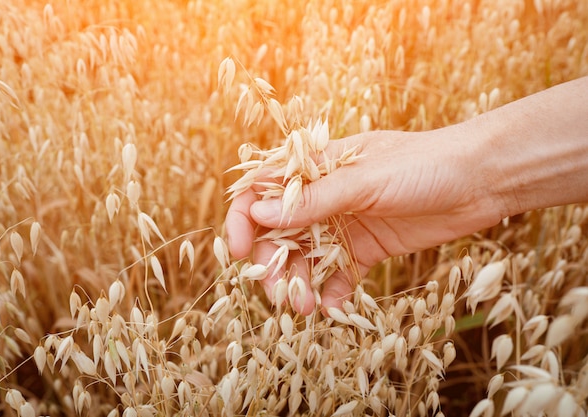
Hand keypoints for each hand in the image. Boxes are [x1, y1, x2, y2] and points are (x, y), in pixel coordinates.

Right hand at [225, 126, 502, 314]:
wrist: (481, 180)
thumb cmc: (423, 164)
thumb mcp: (365, 180)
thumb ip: (314, 200)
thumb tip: (259, 214)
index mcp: (316, 168)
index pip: (263, 191)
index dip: (243, 219)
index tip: (237, 252)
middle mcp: (324, 197)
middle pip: (279, 232)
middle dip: (272, 263)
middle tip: (279, 294)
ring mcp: (344, 224)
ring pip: (305, 257)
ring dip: (299, 283)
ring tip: (305, 308)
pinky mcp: (367, 248)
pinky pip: (339, 274)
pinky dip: (332, 291)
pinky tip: (333, 306)